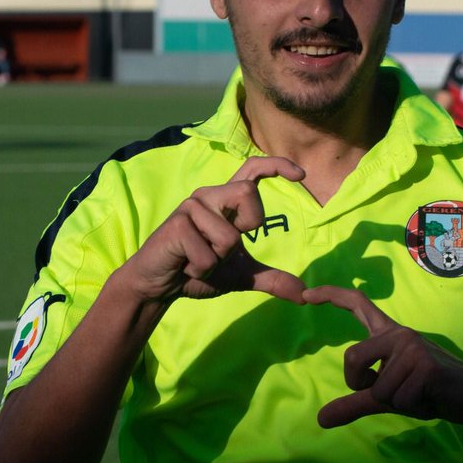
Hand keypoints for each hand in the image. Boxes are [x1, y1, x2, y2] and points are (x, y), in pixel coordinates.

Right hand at [123, 156, 306, 303]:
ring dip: (218, 261)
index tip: (302, 175)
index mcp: (225, 202)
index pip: (252, 170)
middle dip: (248, 225)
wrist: (158, 286)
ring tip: (197, 260)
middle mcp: (209, 196)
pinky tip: (185, 265)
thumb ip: (272, 280)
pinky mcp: (177, 225)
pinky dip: (202, 270)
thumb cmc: (196, 271)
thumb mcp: (240, 276)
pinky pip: (208, 256)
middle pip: (247, 193)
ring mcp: (191, 207)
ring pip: (229, 237)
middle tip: (226, 248)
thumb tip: (304, 295)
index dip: (277, 166)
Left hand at [303, 285, 462, 427]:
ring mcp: (413, 346)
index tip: (306, 294)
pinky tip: (429, 397)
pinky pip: (398, 398)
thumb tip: (321, 419)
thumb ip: (354, 404)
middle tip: (389, 392)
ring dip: (396, 402)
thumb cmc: (426, 394)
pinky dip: (411, 407)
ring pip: (378, 388)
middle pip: (351, 358)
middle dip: (361, 385)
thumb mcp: (385, 398)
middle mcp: (398, 334)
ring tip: (418, 394)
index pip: (357, 305)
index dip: (331, 296)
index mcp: (387, 335)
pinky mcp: (426, 365)